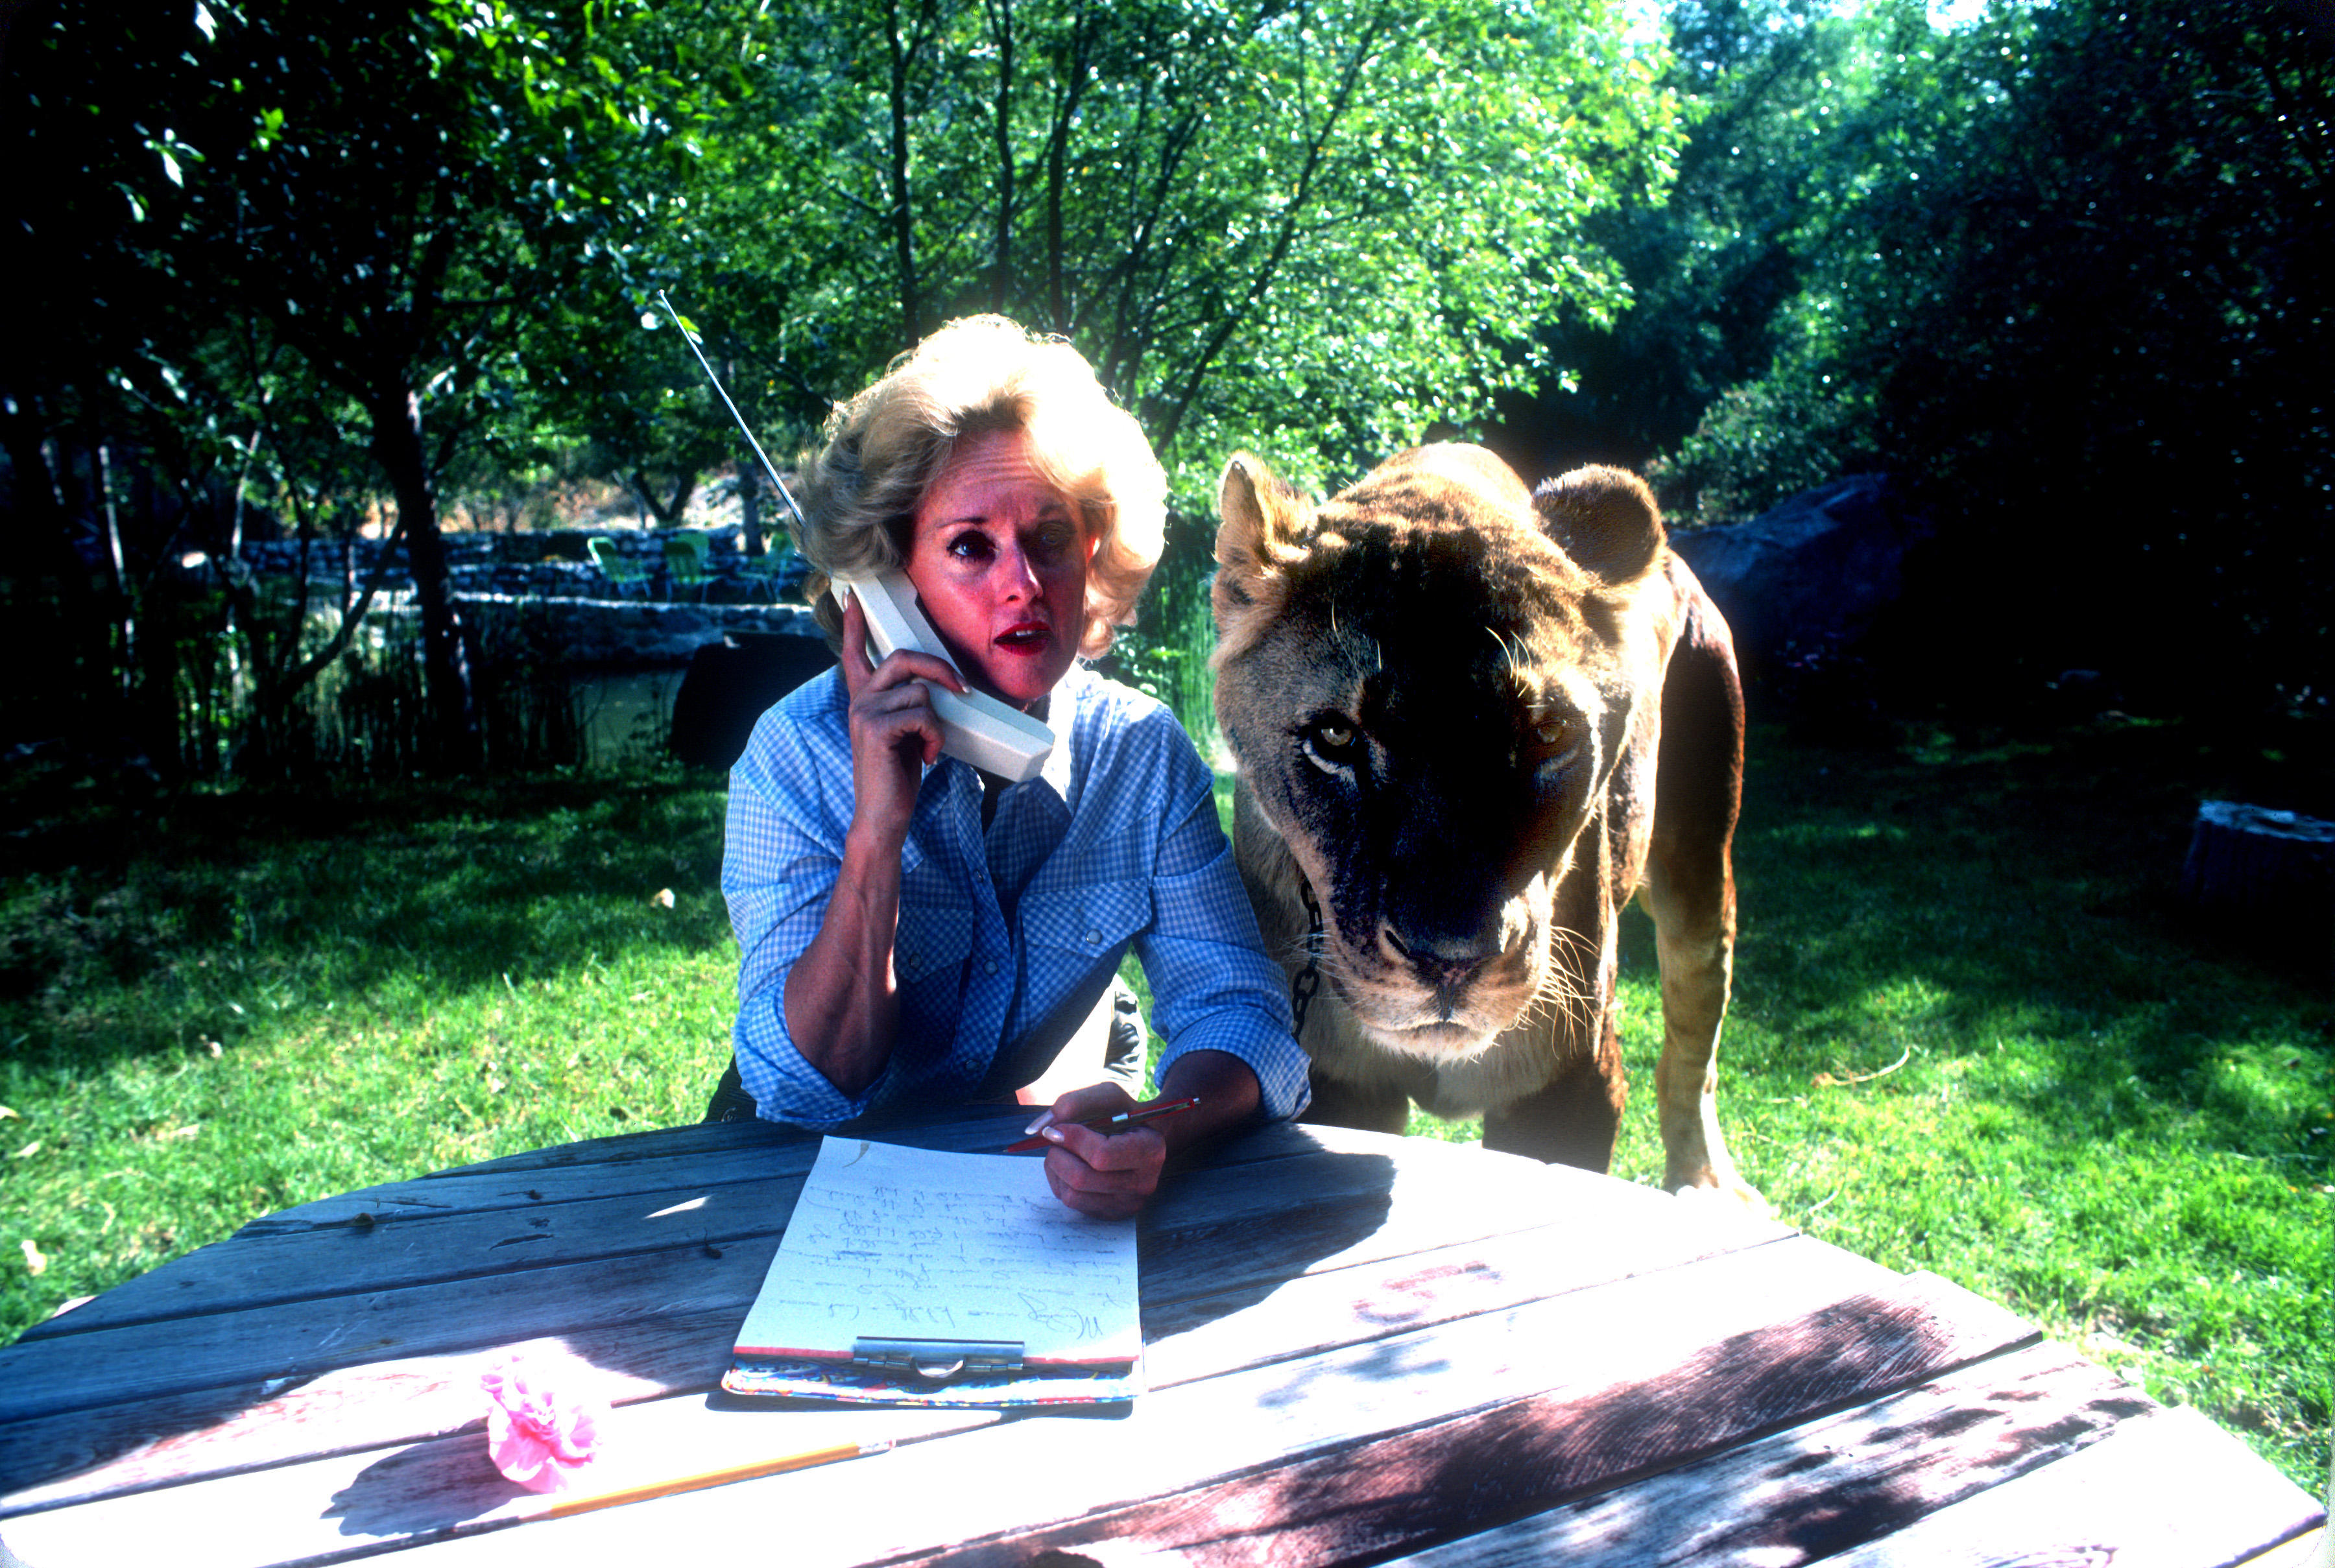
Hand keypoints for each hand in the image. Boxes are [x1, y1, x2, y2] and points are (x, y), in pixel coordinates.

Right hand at [837, 591, 965, 846]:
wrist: (883, 815)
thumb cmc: (898, 775)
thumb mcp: (906, 733)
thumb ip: (911, 706)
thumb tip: (945, 688)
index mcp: (864, 699)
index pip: (855, 653)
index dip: (855, 624)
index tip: (852, 596)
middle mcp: (860, 700)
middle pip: (902, 658)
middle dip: (939, 669)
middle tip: (962, 690)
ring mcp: (865, 712)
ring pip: (920, 691)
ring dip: (937, 722)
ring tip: (929, 747)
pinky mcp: (875, 728)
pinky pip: (923, 714)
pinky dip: (935, 736)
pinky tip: (926, 757)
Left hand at [1029, 1082, 1166, 1220]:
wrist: (1143, 1138)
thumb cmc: (1123, 1115)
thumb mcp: (1107, 1096)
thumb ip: (1073, 1104)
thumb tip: (1038, 1129)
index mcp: (1150, 1150)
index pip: (1101, 1156)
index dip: (1072, 1140)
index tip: (1058, 1127)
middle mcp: (1144, 1183)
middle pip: (1081, 1178)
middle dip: (1058, 1154)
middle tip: (1057, 1138)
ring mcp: (1127, 1204)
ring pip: (1071, 1195)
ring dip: (1056, 1168)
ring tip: (1065, 1151)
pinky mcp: (1111, 1214)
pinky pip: (1071, 1203)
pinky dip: (1060, 1182)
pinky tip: (1070, 1166)